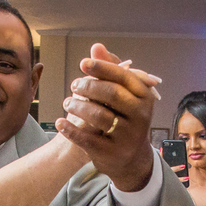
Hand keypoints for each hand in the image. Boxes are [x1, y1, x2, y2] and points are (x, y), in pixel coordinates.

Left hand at [56, 43, 158, 192]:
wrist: (130, 158)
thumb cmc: (124, 118)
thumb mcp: (124, 95)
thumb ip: (110, 70)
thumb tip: (96, 47)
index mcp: (145, 97)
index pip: (123, 76)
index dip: (101, 68)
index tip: (82, 64)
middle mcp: (140, 117)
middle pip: (111, 94)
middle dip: (88, 86)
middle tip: (74, 86)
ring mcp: (127, 137)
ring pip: (98, 116)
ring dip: (77, 106)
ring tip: (68, 103)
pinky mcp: (112, 153)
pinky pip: (87, 139)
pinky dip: (70, 130)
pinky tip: (60, 122)